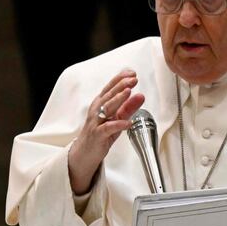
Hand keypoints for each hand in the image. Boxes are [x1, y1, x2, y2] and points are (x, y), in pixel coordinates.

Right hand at [67, 69, 144, 193]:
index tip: (132, 72)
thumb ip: (129, 107)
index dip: (120, 79)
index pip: (110, 88)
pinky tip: (128, 122)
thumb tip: (141, 95)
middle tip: (133, 79)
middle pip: (108, 95)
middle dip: (121, 85)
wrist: (85, 153)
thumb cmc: (101, 133)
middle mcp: (97, 110)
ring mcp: (96, 122)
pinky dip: (118, 125)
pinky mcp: (98, 135)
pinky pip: (107, 129)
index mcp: (101, 104)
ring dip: (118, 99)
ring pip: (106, 108)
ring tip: (129, 92)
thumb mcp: (117, 118)